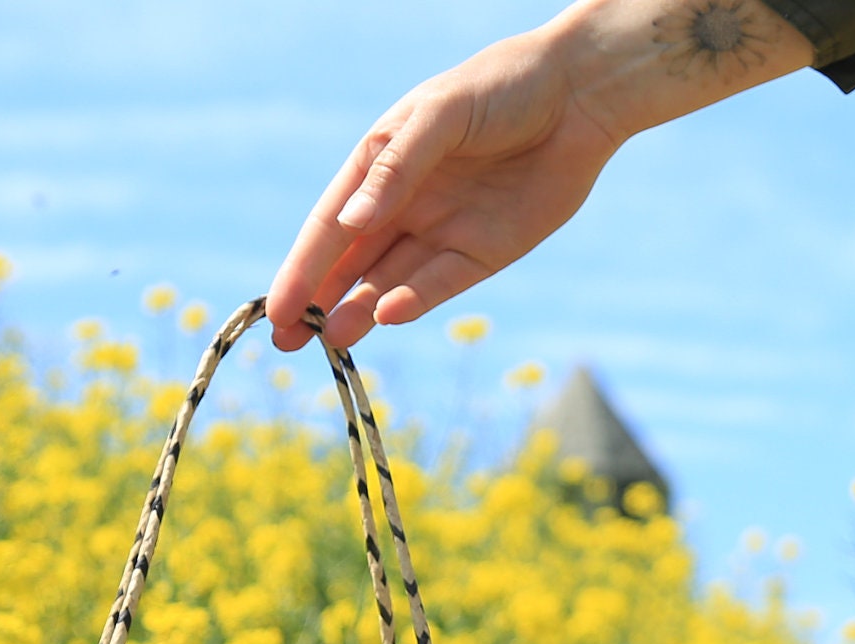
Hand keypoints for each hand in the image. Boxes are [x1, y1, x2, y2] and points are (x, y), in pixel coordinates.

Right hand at [271, 0, 812, 349]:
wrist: (578, 97)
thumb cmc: (501, 88)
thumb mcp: (440, 115)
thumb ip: (397, 167)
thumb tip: (351, 222)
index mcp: (381, 164)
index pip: (330, 226)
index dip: (301, 268)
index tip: (276, 309)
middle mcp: (406, 203)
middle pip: (352, 264)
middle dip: (318, 303)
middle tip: (288, 344)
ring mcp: (445, 231)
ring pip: (391, 282)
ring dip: (360, 311)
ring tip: (332, 341)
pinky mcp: (486, 253)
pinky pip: (442, 282)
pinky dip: (415, 300)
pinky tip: (386, 316)